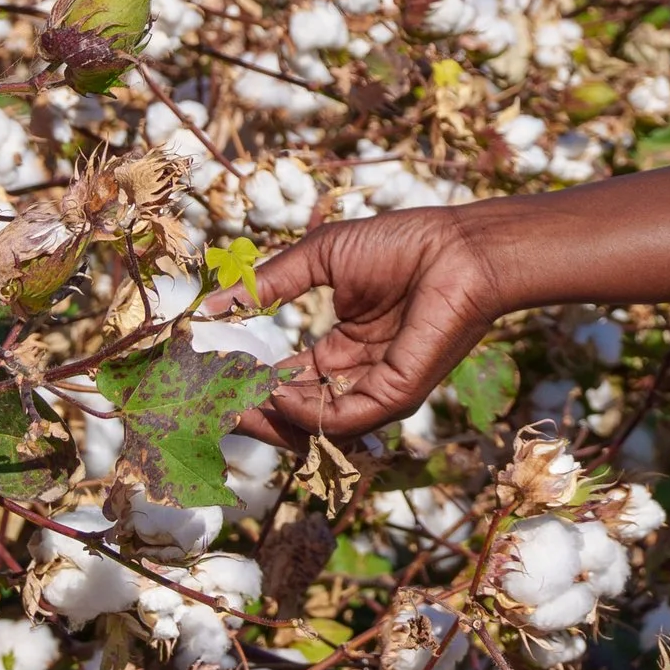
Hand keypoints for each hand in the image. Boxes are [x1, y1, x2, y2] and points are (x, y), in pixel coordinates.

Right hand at [205, 206, 508, 439]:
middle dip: (254, 412)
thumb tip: (213, 306)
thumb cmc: (400, 245)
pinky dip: (308, 413)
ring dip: (273, 418)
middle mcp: (359, 377)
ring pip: (317, 424)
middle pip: (297, 412)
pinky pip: (345, 418)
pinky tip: (279, 393)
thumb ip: (269, 284)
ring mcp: (379, 389)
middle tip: (214, 406)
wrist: (456, 246)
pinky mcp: (398, 394)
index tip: (213, 377)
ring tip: (234, 404)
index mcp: (344, 349)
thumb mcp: (321, 259)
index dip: (251, 382)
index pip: (289, 381)